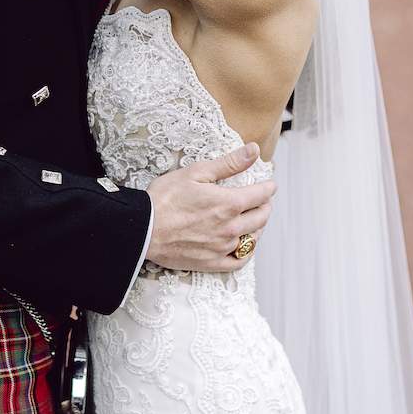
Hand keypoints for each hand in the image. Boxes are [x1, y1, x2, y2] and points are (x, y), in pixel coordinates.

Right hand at [145, 144, 275, 274]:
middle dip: (265, 206)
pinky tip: (243, 245)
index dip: (268, 188)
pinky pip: (239, 262)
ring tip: (253, 219)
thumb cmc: (165, 198)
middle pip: (261, 218)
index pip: (261, 195)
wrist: (143, 229)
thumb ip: (229, 163)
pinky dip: (246, 252)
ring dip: (257, 227)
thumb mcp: (196, 172)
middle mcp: (231, 228)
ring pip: (253, 239)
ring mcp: (222, 248)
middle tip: (262, 201)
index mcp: (229, 204)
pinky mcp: (211, 263)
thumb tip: (254, 151)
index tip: (269, 185)